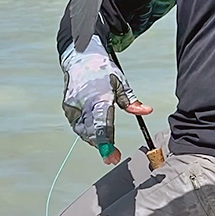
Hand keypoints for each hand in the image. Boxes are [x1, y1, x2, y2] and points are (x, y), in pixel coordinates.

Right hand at [61, 36, 151, 164]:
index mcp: (99, 97)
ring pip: (83, 131)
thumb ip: (132, 101)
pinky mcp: (67, 107)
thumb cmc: (103, 70)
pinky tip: (94, 133)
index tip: (113, 156)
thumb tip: (146, 111)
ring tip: (106, 145)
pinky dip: (86, 131)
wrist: (81, 59)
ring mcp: (73, 106)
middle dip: (102, 146)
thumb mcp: (121, 83)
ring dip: (94, 140)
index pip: (102, 126)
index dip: (107, 144)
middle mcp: (84, 103)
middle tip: (113, 156)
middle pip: (92, 132)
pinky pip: (76, 125)